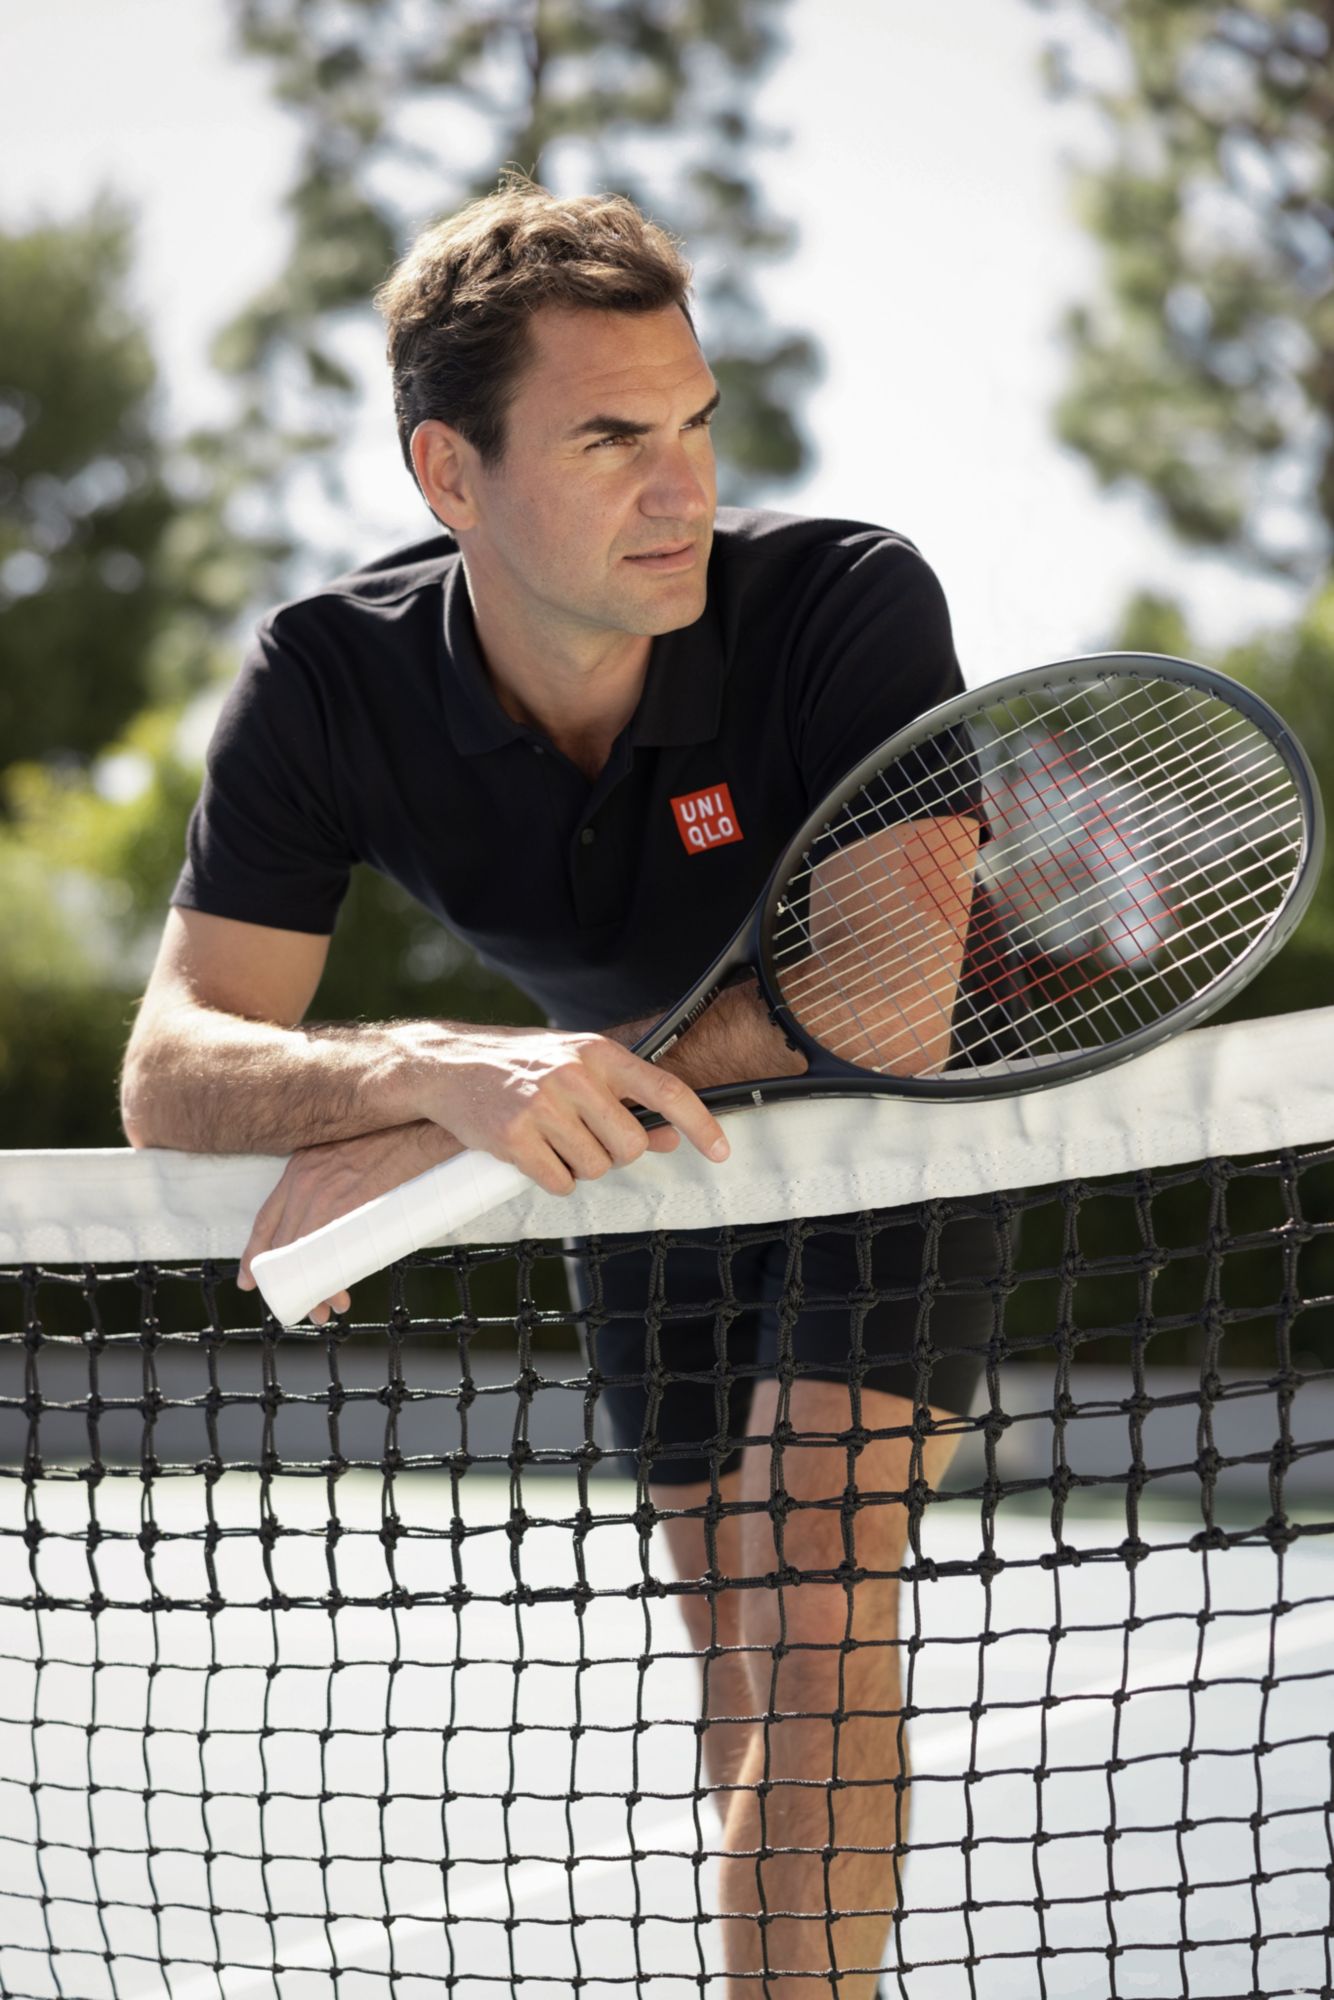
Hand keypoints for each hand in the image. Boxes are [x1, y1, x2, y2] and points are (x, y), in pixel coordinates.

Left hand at [237, 1120, 461, 1323]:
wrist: (425, 1121)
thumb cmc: (399, 1138)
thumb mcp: (353, 1152)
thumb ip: (340, 1181)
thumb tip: (346, 1217)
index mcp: (302, 1165)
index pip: (266, 1218)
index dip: (255, 1254)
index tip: (251, 1280)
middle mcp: (305, 1179)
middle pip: (282, 1243)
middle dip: (290, 1281)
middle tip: (303, 1306)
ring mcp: (326, 1191)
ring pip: (304, 1253)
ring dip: (314, 1288)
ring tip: (327, 1310)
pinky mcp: (350, 1203)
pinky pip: (329, 1252)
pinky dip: (332, 1280)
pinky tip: (339, 1295)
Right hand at [395, 1024, 729, 1194]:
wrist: (450, 1066)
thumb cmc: (521, 1065)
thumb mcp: (578, 1066)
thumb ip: (624, 1097)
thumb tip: (671, 1137)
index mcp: (598, 1052)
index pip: (666, 1089)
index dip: (701, 1124)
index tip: (722, 1151)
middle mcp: (574, 1076)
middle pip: (629, 1146)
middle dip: (616, 1154)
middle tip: (588, 1139)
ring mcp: (542, 1107)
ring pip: (595, 1169)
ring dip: (580, 1166)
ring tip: (553, 1138)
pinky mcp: (513, 1138)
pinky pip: (560, 1183)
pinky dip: (552, 1179)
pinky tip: (533, 1153)